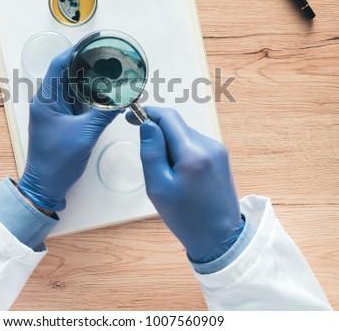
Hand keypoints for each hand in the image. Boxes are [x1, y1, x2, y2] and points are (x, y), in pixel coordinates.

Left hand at [17, 49, 118, 211]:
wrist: (45, 185)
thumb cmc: (58, 161)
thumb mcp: (85, 134)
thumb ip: (104, 113)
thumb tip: (124, 99)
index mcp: (46, 100)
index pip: (60, 65)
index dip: (77, 49)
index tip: (94, 40)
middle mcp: (47, 101)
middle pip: (66, 72)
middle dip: (86, 61)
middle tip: (107, 53)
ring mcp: (54, 110)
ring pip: (71, 85)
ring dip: (87, 76)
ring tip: (108, 67)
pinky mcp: (60, 119)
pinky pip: (75, 99)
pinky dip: (88, 93)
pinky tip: (103, 90)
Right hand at [127, 107, 243, 262]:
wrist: (220, 238)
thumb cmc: (186, 217)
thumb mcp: (158, 186)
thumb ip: (151, 151)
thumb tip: (147, 123)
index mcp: (193, 152)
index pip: (168, 117)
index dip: (147, 113)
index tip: (130, 117)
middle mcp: (209, 145)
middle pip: (176, 125)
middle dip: (158, 134)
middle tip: (148, 158)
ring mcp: (217, 150)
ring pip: (184, 134)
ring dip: (170, 145)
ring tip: (166, 173)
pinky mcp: (220, 156)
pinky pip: (194, 144)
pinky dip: (181, 152)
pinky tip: (179, 174)